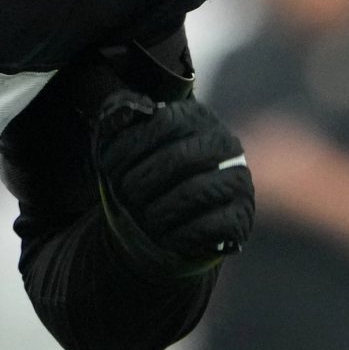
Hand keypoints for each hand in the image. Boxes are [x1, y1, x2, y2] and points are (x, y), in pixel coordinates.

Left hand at [92, 90, 255, 278]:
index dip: (129, 145)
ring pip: (195, 191)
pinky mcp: (241, 215)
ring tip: (145, 218)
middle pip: (178, 157)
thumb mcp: (128, 145)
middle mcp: (224, 143)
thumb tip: (119, 113)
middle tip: (126, 195)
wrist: (174, 220)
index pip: (164, 121)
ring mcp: (238, 179)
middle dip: (141, 181)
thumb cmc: (147, 176)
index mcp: (197, 118)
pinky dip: (179, 234)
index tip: (107, 166)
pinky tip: (167, 235)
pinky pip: (209, 225)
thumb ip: (119, 121)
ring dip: (158, 210)